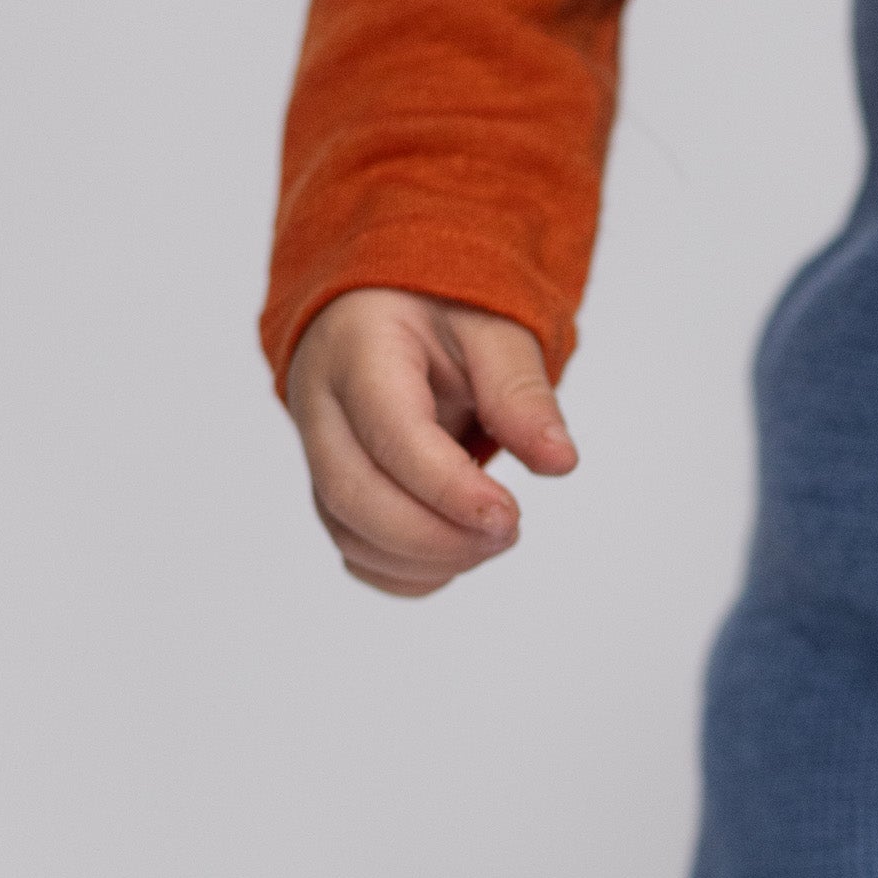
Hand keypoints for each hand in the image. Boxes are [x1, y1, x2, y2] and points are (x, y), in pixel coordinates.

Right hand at [284, 287, 576, 597]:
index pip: (390, 433)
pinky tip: (458, 553)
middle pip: (352, 495)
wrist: (391, 305)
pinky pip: (354, 549)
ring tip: (491, 537)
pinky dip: (406, 572)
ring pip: (349, 532)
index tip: (508, 517)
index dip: (447, 488)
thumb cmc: (441, 308)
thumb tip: (559, 462)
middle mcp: (321, 404)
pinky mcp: (332, 487)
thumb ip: (521, 392)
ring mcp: (318, 451)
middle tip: (508, 532)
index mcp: (357, 349)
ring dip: (425, 559)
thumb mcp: (493, 327)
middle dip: (435, 536)